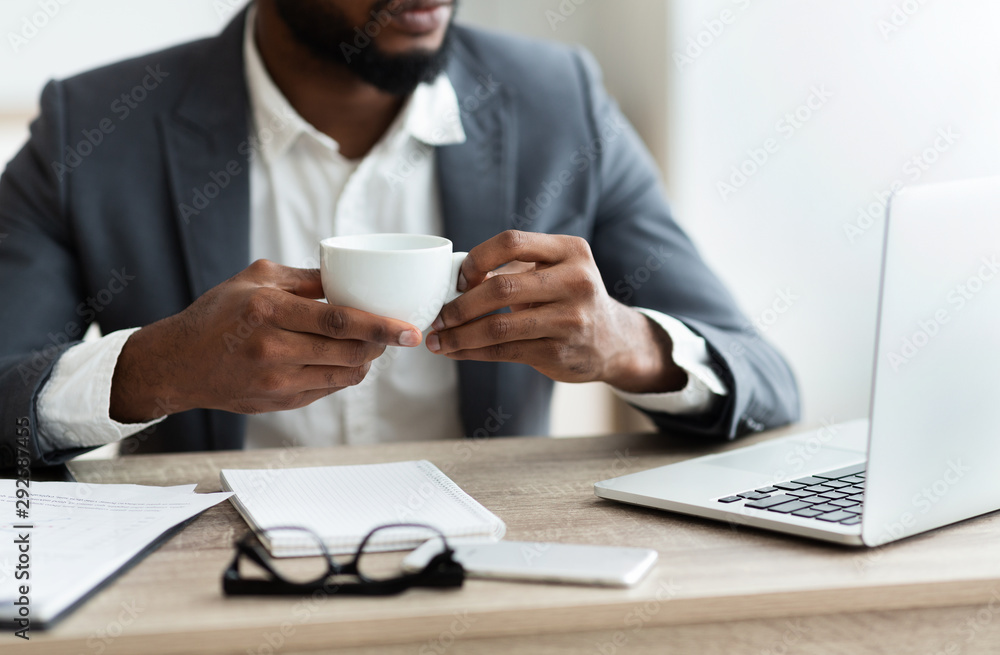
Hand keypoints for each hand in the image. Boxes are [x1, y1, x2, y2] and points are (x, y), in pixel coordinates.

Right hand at [110, 260, 421, 422]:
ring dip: (366, 361)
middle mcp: (272, 349)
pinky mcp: (280, 403)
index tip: (410, 330)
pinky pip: (328, 389)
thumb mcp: (255, 279)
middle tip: (397, 333)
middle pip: (348, 352)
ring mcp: (276, 382)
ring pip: (344, 375)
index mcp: (268, 310)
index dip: (380, 326)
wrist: (178, 364)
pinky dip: (345, 374)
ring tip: (371, 344)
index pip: (338, 321)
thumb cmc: (218, 313)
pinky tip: (344, 359)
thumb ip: (305, 279)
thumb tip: (349, 276)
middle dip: (381, 344)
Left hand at [425, 231, 687, 392]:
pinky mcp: (558, 351)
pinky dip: (472, 352)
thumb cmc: (569, 298)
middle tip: (437, 315)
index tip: (459, 278)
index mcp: (570, 250)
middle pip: (502, 287)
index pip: (512, 242)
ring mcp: (570, 319)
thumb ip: (514, 267)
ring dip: (459, 335)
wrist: (613, 340)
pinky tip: (454, 351)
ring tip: (436, 339)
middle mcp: (576, 281)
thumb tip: (450, 278)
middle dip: (460, 304)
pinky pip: (504, 351)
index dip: (477, 258)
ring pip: (499, 327)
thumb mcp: (555, 270)